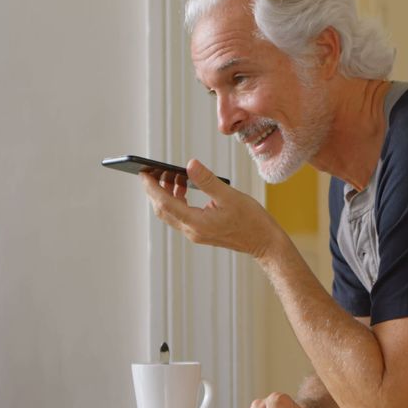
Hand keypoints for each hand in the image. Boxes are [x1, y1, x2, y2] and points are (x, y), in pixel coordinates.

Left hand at [140, 159, 280, 257]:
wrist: (264, 242)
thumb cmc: (252, 221)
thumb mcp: (230, 196)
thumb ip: (207, 180)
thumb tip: (190, 165)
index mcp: (197, 223)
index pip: (165, 203)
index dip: (151, 188)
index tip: (142, 173)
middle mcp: (192, 230)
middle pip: (163, 210)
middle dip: (154, 190)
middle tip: (152, 171)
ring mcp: (196, 233)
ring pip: (171, 213)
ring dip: (166, 195)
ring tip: (172, 176)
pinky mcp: (201, 232)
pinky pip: (181, 215)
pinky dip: (178, 201)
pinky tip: (185, 189)